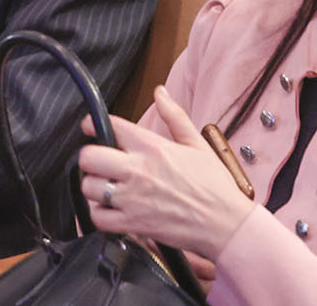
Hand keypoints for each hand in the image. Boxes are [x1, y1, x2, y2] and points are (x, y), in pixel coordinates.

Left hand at [78, 86, 254, 259]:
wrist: (227, 224)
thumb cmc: (215, 186)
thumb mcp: (197, 144)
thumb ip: (174, 116)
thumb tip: (160, 92)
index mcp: (153, 148)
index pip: (111, 127)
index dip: (94, 124)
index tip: (90, 126)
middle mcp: (139, 171)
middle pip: (89, 157)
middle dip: (89, 157)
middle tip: (98, 161)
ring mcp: (133, 199)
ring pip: (89, 187)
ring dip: (93, 186)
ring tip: (104, 186)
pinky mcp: (133, 224)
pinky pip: (98, 217)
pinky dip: (98, 213)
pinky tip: (108, 208)